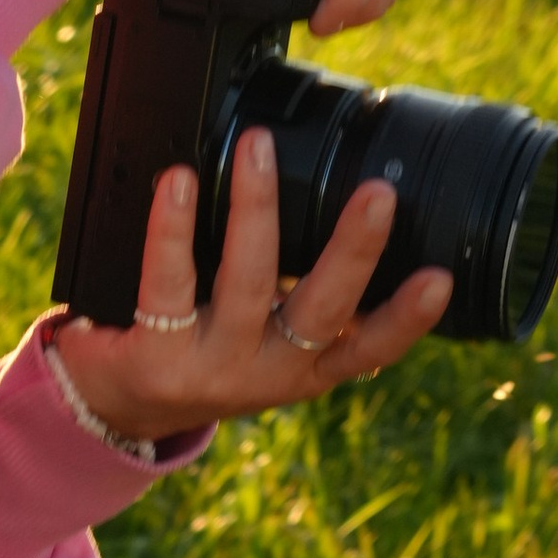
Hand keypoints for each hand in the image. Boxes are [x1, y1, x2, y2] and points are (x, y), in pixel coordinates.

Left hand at [51, 131, 451, 443]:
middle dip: (354, 251)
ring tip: (259, 149)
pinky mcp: (154, 356)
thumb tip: (344, 214)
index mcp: (303, 369)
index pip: (368, 350)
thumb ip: (300, 300)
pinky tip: (178, 182)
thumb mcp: (263, 345)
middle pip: (321, 311)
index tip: (441, 279)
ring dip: (257, 209)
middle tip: (379, 193)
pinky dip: (173, 227)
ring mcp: (210, 365)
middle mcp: (265, 373)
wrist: (117, 409)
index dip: (407, 320)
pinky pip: (168, 282)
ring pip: (247, 282)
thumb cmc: (200, 355)